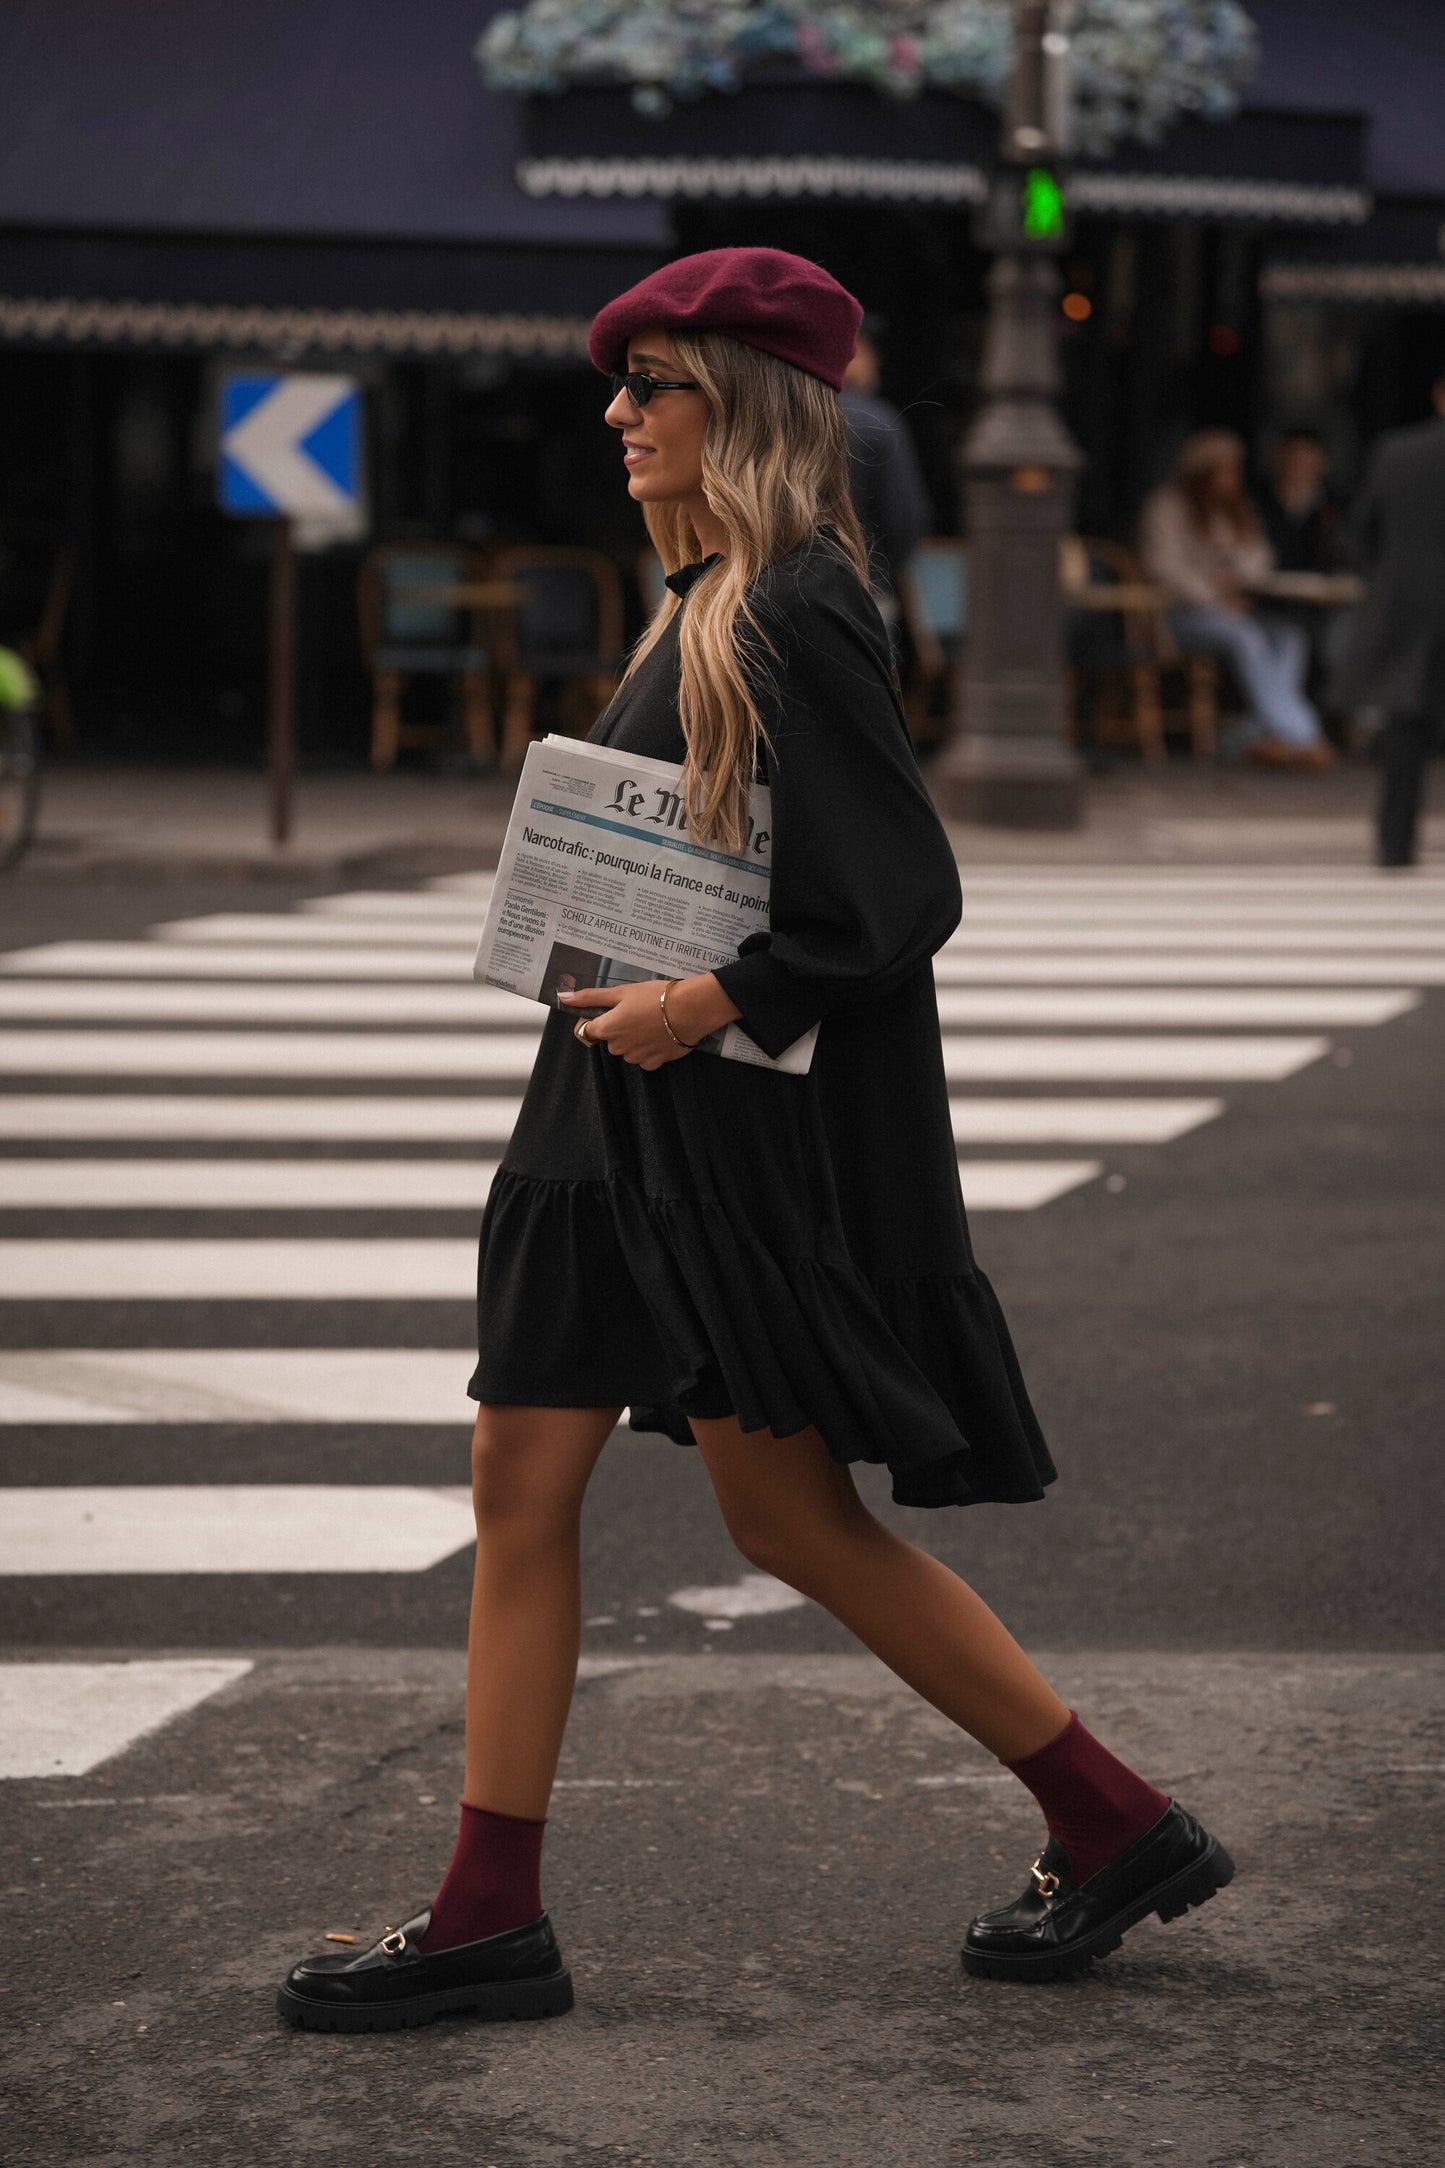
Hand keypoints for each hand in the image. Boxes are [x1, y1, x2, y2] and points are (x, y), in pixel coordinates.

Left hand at [560, 973, 739, 1069]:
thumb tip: (565, 998)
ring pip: (627, 1050)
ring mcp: (637, 1057)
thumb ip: (592, 997)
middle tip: (635, 1012)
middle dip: (617, 1029)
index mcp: (608, 1028)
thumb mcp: (622, 992)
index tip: (606, 1011)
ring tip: (651, 1022)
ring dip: (633, 1039)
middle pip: (609, 1040)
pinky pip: (644, 1059)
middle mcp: (619, 1046)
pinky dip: (648, 1049)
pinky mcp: (655, 1063)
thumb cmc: (656, 997)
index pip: (587, 1031)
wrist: (690, 1010)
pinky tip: (659, 1034)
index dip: (594, 1020)